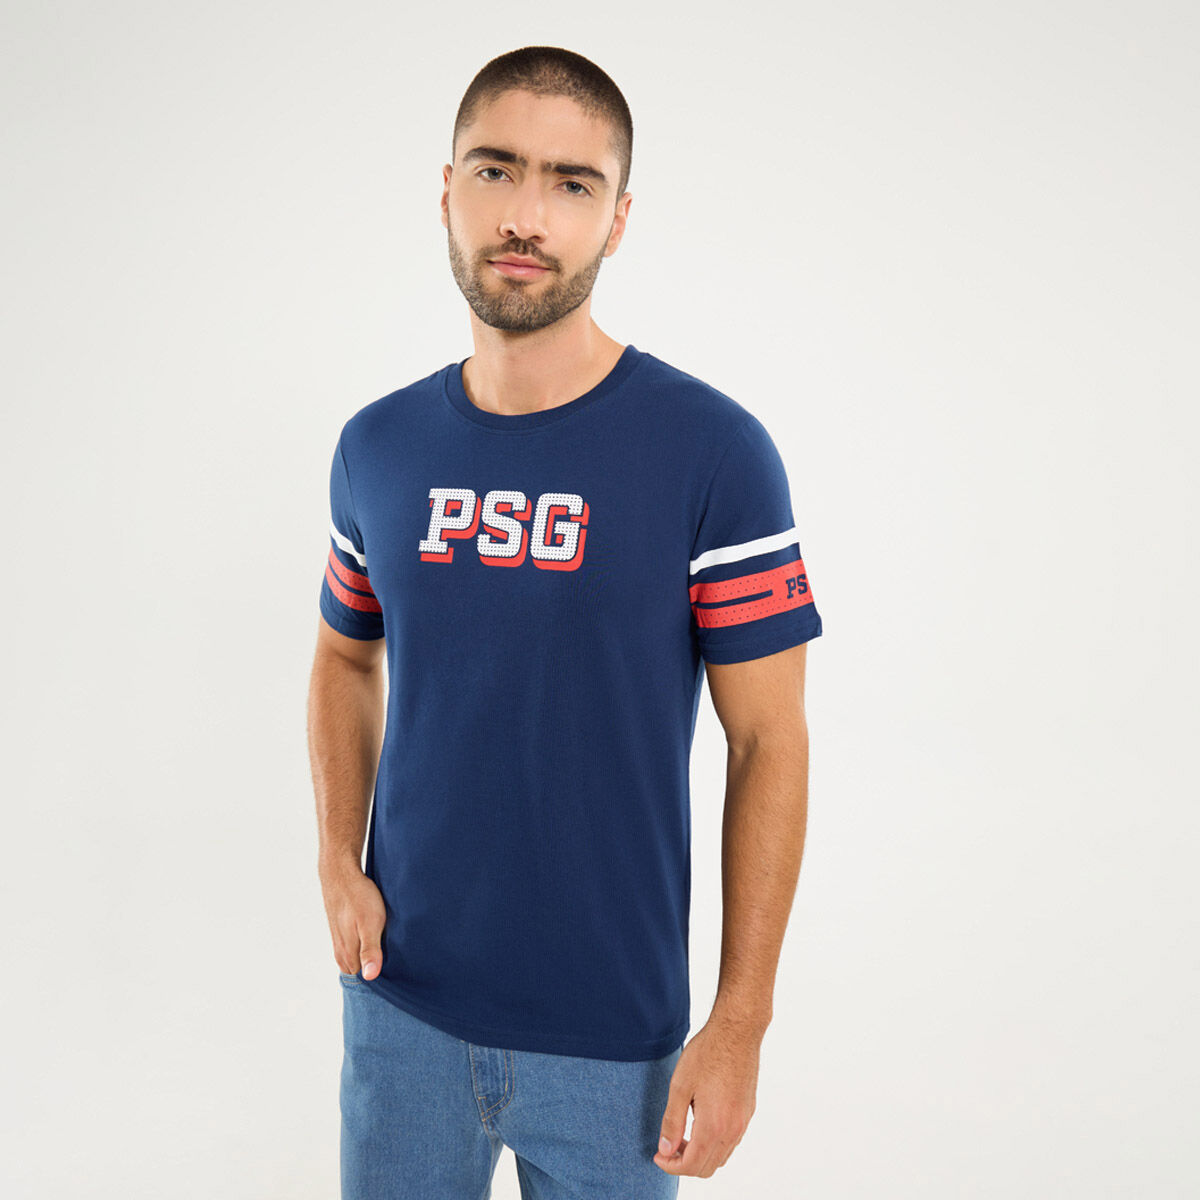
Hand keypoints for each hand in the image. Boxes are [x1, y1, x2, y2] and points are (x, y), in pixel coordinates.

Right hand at [319, 860, 386, 979]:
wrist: (340, 874)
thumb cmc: (358, 897)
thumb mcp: (370, 923)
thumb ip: (370, 950)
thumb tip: (370, 977)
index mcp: (348, 954)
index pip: (364, 979)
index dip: (380, 978)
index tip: (397, 975)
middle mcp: (341, 951)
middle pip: (360, 971)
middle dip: (376, 970)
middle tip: (397, 965)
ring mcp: (340, 940)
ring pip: (356, 959)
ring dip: (370, 958)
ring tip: (389, 953)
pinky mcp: (341, 930)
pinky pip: (354, 947)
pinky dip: (365, 948)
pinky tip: (376, 940)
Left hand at [654, 1013, 762, 1177]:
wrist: (737, 1032)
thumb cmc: (708, 1053)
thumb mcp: (680, 1086)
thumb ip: (672, 1121)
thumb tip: (666, 1149)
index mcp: (714, 1126)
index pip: (692, 1164)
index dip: (671, 1166)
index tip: (658, 1155)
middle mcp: (732, 1129)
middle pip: (707, 1167)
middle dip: (684, 1163)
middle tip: (668, 1147)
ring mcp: (743, 1121)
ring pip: (721, 1157)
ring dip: (700, 1155)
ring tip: (682, 1136)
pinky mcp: (748, 1111)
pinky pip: (731, 1142)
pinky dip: (714, 1144)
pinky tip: (700, 1124)